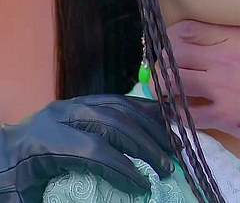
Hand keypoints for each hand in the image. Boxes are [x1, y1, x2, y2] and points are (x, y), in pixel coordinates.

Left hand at [0, 95, 172, 202]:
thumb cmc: (11, 182)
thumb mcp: (26, 198)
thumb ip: (64, 199)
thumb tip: (111, 199)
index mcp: (41, 141)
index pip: (91, 149)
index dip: (122, 167)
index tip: (144, 186)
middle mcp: (58, 115)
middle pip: (112, 123)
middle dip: (143, 146)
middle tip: (166, 167)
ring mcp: (71, 104)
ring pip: (118, 107)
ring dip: (148, 127)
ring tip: (170, 147)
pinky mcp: (80, 101)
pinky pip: (117, 100)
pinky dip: (142, 110)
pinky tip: (163, 121)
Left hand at [166, 8, 239, 142]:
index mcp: (238, 34)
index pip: (188, 29)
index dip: (176, 34)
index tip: (179, 39)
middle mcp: (220, 58)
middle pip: (173, 54)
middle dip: (166, 58)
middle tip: (169, 63)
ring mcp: (218, 88)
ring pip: (172, 83)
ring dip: (165, 85)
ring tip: (167, 87)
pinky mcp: (221, 116)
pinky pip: (186, 115)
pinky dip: (177, 114)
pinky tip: (177, 113)